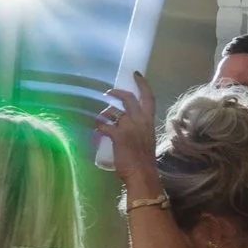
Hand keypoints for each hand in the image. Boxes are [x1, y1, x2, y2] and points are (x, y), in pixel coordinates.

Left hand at [93, 73, 162, 196]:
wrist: (142, 173)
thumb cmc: (143, 159)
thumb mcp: (145, 138)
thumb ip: (138, 128)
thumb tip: (123, 122)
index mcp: (149, 121)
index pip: (149, 97)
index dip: (142, 84)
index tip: (136, 74)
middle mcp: (140, 120)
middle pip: (127, 98)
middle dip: (115, 93)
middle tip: (107, 93)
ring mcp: (129, 127)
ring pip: (112, 111)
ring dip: (103, 114)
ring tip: (101, 121)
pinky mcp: (117, 135)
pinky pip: (103, 125)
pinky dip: (98, 126)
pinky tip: (98, 130)